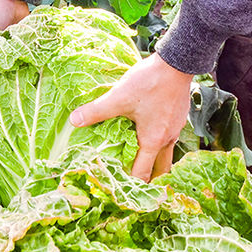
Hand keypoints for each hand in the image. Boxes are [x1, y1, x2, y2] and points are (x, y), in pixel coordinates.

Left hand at [69, 52, 192, 180]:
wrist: (177, 62)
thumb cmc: (150, 82)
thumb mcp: (118, 97)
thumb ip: (96, 111)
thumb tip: (74, 120)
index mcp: (153, 141)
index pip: (142, 174)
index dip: (130, 185)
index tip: (118, 189)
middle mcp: (167, 139)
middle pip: (160, 170)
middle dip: (148, 180)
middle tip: (133, 184)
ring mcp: (175, 128)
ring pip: (166, 153)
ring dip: (154, 160)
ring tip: (139, 160)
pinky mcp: (178, 117)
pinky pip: (168, 137)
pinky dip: (158, 143)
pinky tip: (147, 132)